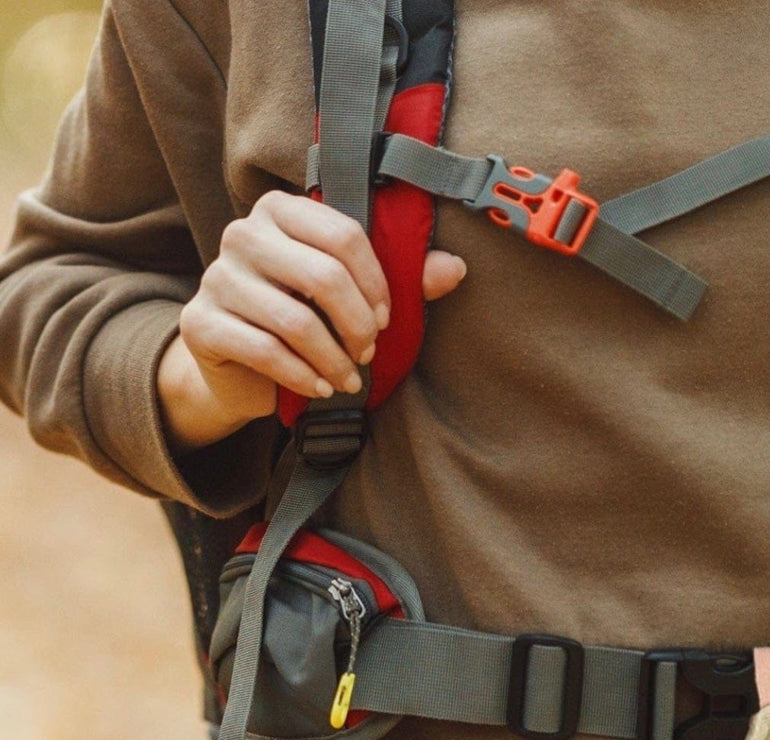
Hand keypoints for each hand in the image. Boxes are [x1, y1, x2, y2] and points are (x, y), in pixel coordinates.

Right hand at [159, 190, 466, 452]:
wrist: (240, 365)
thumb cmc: (304, 319)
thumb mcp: (352, 297)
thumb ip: (404, 280)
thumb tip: (456, 268)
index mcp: (282, 211)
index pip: (343, 235)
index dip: (376, 284)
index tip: (387, 320)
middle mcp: (243, 234)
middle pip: (323, 276)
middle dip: (357, 326)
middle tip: (369, 354)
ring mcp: (217, 276)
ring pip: (295, 320)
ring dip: (334, 359)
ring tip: (349, 379)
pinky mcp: (202, 323)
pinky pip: (265, 351)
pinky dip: (303, 376)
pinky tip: (321, 388)